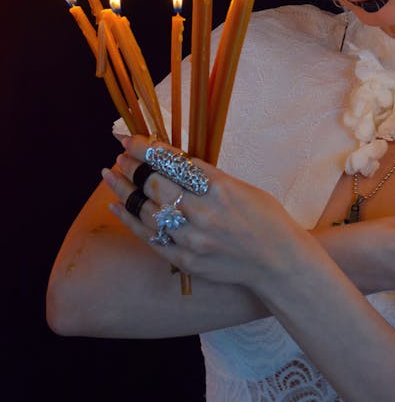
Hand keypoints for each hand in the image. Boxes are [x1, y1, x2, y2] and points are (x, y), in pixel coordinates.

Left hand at [103, 135, 302, 288]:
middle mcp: (202, 210)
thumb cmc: (264, 217)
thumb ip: (206, 176)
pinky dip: (130, 220)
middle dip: (131, 166)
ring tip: (110, 176)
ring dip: (123, 190)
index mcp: (218, 185)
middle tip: (119, 156)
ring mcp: (191, 238)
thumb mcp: (239, 186)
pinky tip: (116, 206)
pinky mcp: (185, 260)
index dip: (145, 149)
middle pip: (153, 184)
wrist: (277, 261)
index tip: (130, 140)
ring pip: (145, 210)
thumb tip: (171, 161)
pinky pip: (149, 237)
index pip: (170, 161)